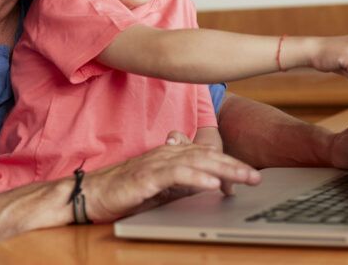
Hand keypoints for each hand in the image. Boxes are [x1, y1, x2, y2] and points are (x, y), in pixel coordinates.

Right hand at [82, 142, 260, 222]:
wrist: (91, 195)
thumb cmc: (124, 191)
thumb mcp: (161, 187)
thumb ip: (183, 181)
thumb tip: (211, 182)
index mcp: (170, 154)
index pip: (206, 155)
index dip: (229, 164)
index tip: (248, 176)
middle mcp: (165, 154)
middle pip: (207, 156)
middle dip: (234, 165)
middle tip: (256, 176)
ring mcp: (155, 164)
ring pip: (196, 162)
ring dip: (223, 170)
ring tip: (244, 178)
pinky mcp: (145, 177)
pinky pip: (176, 175)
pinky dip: (197, 178)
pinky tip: (213, 184)